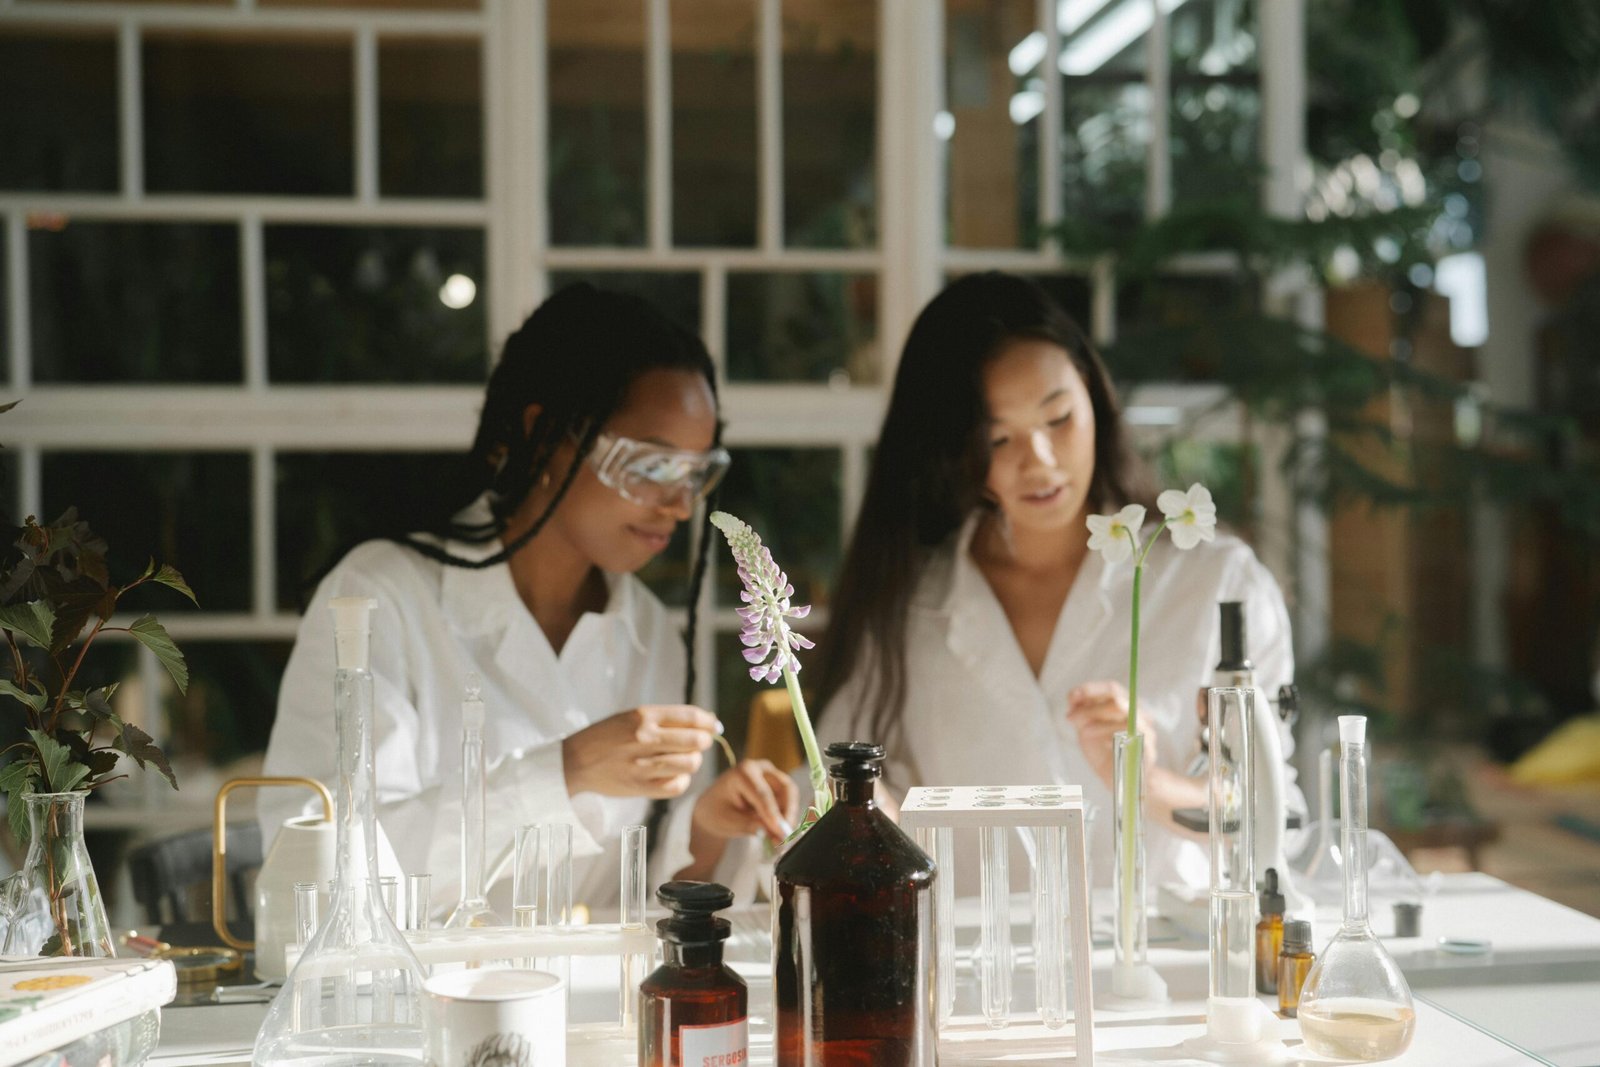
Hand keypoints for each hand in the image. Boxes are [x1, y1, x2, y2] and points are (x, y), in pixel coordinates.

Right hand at [562, 705, 716, 798]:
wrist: (575, 761)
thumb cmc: (608, 736)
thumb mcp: (631, 716)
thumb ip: (665, 719)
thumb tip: (707, 724)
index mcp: (643, 715)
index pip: (690, 717)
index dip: (708, 722)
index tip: (714, 726)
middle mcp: (644, 738)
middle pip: (695, 741)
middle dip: (704, 742)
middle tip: (700, 744)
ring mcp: (642, 765)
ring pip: (690, 764)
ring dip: (693, 761)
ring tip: (684, 759)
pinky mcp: (640, 787)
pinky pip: (677, 786)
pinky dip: (682, 780)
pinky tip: (674, 775)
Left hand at [692, 759, 799, 845]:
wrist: (713, 809)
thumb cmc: (716, 813)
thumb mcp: (728, 822)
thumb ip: (750, 825)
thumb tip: (773, 832)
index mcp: (743, 772)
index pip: (763, 794)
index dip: (774, 814)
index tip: (781, 833)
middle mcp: (760, 768)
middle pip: (785, 788)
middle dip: (788, 813)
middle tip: (785, 836)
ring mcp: (771, 775)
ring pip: (790, 795)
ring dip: (789, 817)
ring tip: (779, 839)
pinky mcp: (778, 785)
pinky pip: (789, 801)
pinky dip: (787, 817)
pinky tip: (778, 832)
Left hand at [1066, 681, 1157, 787]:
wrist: (1118, 778)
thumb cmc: (1102, 750)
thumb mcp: (1086, 728)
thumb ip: (1081, 711)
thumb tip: (1073, 695)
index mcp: (1124, 705)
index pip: (1111, 688)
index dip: (1092, 689)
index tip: (1073, 696)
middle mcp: (1138, 713)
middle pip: (1117, 699)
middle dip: (1090, 708)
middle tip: (1071, 718)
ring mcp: (1146, 729)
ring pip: (1126, 716)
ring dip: (1101, 722)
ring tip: (1084, 732)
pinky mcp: (1149, 748)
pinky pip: (1135, 736)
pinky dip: (1116, 736)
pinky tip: (1104, 743)